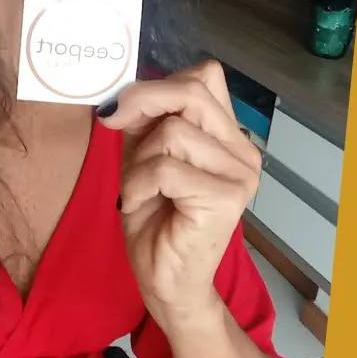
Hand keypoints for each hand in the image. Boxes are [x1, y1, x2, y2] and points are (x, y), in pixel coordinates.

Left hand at [102, 60, 262, 330]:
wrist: (166, 281)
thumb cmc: (157, 221)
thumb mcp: (143, 156)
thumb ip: (142, 120)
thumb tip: (120, 93)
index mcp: (228, 135)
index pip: (206, 76)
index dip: (161, 84)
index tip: (126, 110)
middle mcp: (243, 151)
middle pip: (193, 92)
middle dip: (143, 103)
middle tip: (113, 127)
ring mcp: (240, 174)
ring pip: (174, 132)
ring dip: (138, 160)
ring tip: (139, 189)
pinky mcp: (225, 198)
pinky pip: (167, 168)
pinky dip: (139, 183)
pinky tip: (140, 204)